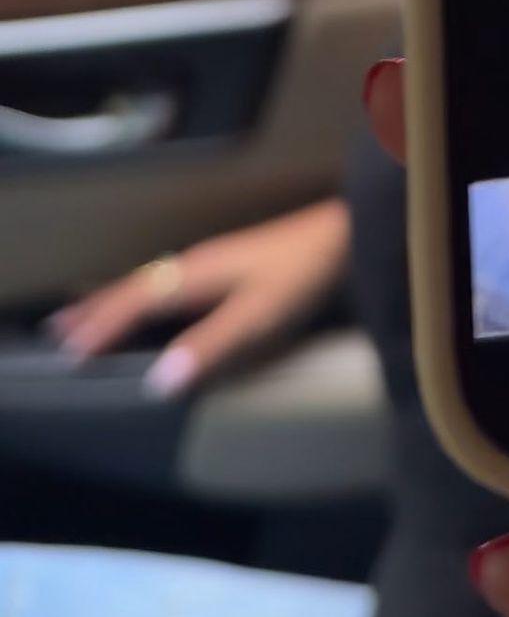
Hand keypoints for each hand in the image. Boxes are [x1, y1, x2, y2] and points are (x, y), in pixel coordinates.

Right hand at [49, 199, 349, 397]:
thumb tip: (157, 382)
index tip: (69, 352)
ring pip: (150, 280)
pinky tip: (152, 295)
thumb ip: (210, 347)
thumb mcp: (258, 317)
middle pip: (134, 287)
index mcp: (194, 275)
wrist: (341, 234)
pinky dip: (143, 290)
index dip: (102, 327)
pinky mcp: (228, 263)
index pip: (135, 303)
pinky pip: (168, 278)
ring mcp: (212, 260)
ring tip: (87, 310)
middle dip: (96, 309)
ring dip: (115, 298)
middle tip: (59, 329)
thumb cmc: (302, 274)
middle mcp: (195, 263)